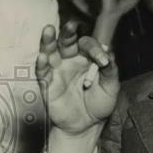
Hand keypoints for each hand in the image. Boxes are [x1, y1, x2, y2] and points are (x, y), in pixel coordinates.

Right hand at [36, 22, 118, 136]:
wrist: (87, 126)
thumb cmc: (99, 104)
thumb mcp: (110, 87)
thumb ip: (110, 70)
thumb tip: (108, 54)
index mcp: (86, 58)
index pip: (87, 45)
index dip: (95, 49)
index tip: (103, 61)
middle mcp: (70, 60)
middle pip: (66, 42)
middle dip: (67, 33)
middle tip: (71, 26)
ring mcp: (57, 71)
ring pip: (50, 51)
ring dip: (48, 41)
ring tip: (48, 30)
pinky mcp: (47, 84)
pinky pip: (42, 72)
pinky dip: (41, 64)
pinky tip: (42, 57)